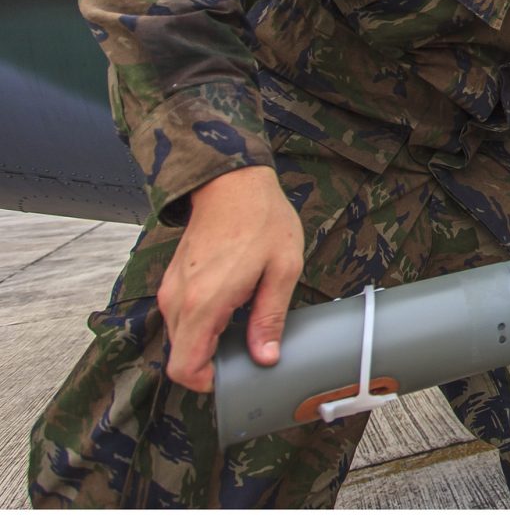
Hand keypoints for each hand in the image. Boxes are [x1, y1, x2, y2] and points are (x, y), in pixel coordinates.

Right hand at [156, 165, 303, 391]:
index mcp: (204, 302)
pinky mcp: (173, 280)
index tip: (234, 376)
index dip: (206, 383)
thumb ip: (270, 317)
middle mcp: (179, 300)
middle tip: (247, 351)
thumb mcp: (282, 270)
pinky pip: (181, 317)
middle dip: (210, 363)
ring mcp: (172, 289)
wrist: (231, 182)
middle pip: (181, 356)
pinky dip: (201, 324)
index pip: (184, 367)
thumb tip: (265, 357)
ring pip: (180, 338)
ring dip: (206, 342)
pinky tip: (231, 308)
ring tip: (243, 326)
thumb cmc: (261, 220)